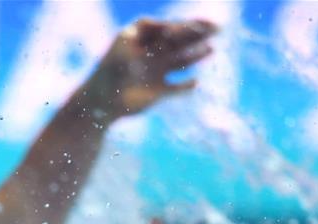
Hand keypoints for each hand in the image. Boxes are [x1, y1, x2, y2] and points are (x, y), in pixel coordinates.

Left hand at [85, 19, 216, 120]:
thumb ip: (147, 46)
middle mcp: (151, 52)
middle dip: (197, 34)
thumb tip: (162, 41)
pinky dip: (185, 86)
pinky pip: (176, 87)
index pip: (167, 27)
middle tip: (218, 27)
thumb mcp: (124, 56)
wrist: (99, 102)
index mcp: (142, 37)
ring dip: (196, 55)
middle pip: (179, 40)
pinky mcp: (158, 91)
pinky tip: (195, 83)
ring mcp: (156, 71)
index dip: (183, 25)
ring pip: (180, 61)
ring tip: (212, 49)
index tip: (196, 26)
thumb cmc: (107, 75)